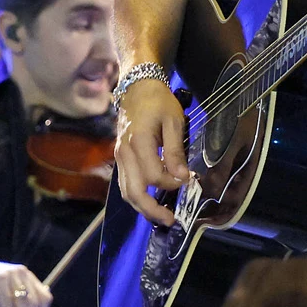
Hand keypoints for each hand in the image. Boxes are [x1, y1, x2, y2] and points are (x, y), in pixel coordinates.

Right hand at [115, 78, 188, 227]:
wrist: (137, 87)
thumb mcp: (173, 122)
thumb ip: (175, 151)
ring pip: (126, 192)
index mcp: (138, 142)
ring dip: (142, 207)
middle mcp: (124, 153)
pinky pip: (125, 183)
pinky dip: (137, 196)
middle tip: (171, 220)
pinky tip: (151, 201)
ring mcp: (119, 156)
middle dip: (151, 210)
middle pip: (133, 192)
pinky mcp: (120, 158)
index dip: (171, 183)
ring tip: (161, 216)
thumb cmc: (158, 102)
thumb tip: (183, 178)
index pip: (153, 176)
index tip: (187, 180)